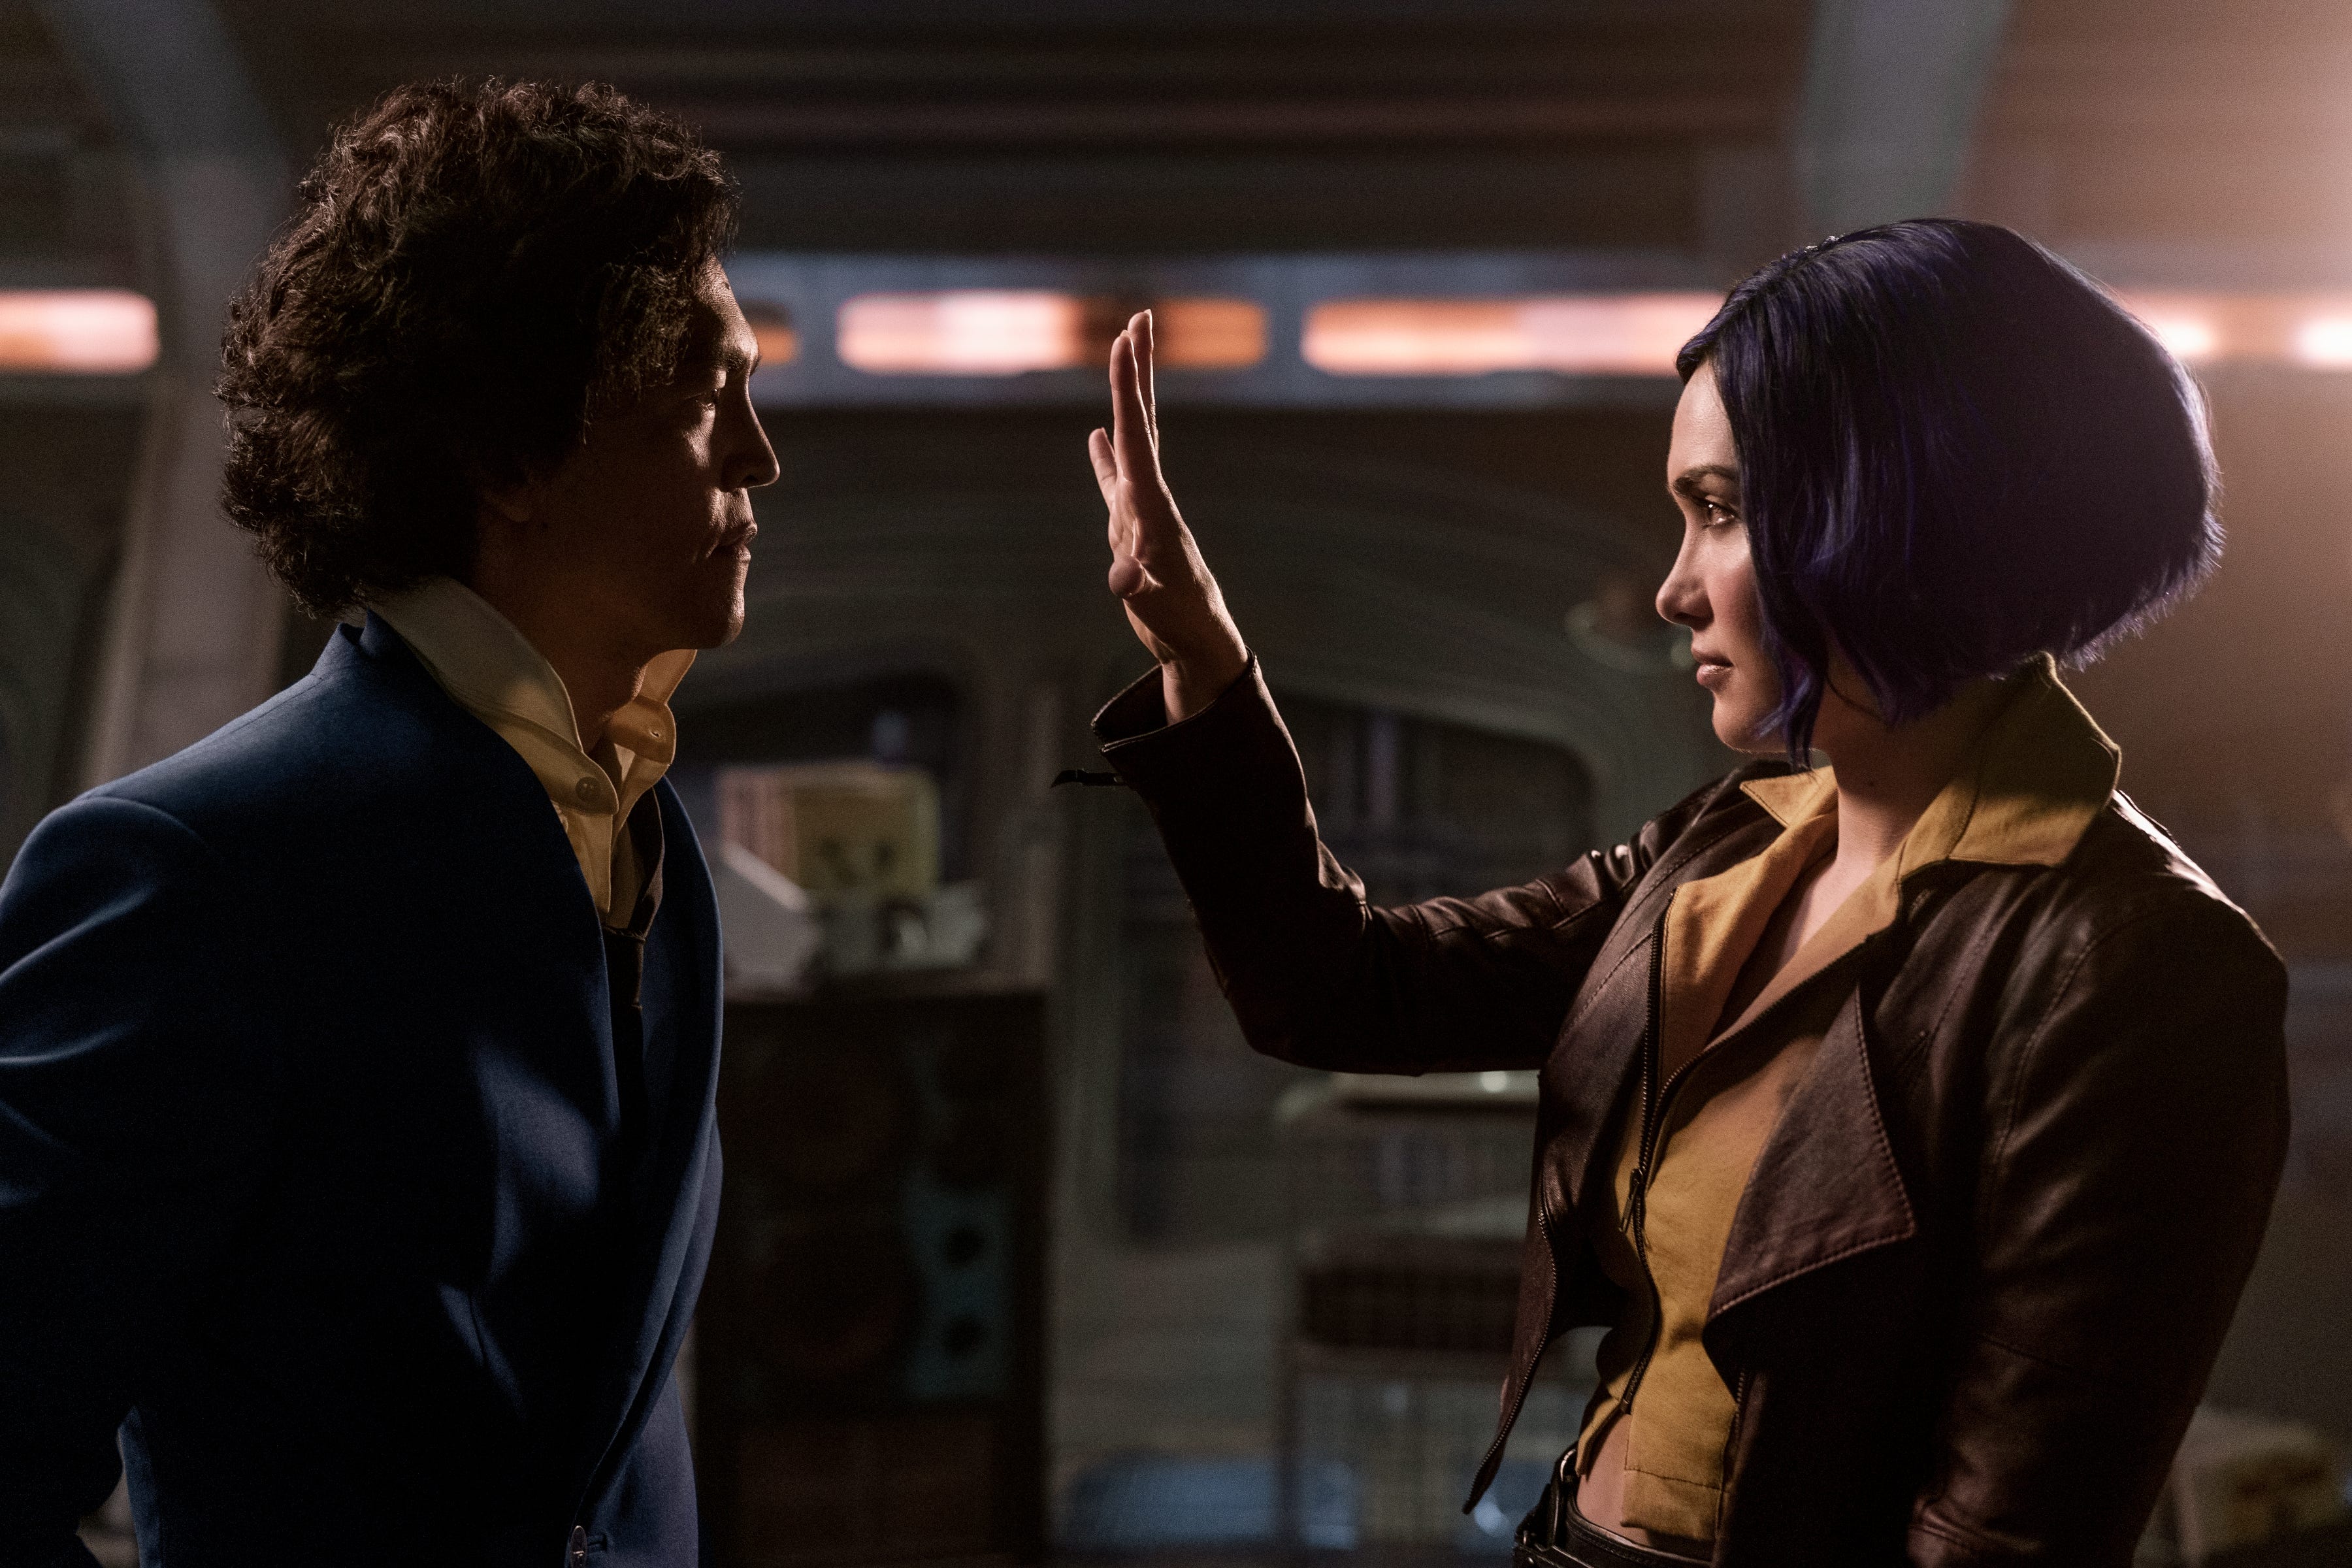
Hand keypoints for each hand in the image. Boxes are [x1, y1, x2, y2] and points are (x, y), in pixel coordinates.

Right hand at [1089, 311, 1249, 721]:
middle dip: (1138, 370)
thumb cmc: (1179, 620)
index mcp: (1153, 502)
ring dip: (1126, 399)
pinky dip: (1104, 456)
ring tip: (1123, 356)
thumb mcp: (1156, 604)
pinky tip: (1096, 435)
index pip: (1137, 433)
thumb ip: (1138, 587)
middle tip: (1140, 318)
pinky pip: (1114, 479)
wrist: (1197, 639)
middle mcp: (1149, 494)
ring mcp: (1141, 508)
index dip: (1127, 387)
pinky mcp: (1132, 528)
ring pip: (1131, 440)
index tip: (1125, 339)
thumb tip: (1121, 581)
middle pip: (1141, 420)